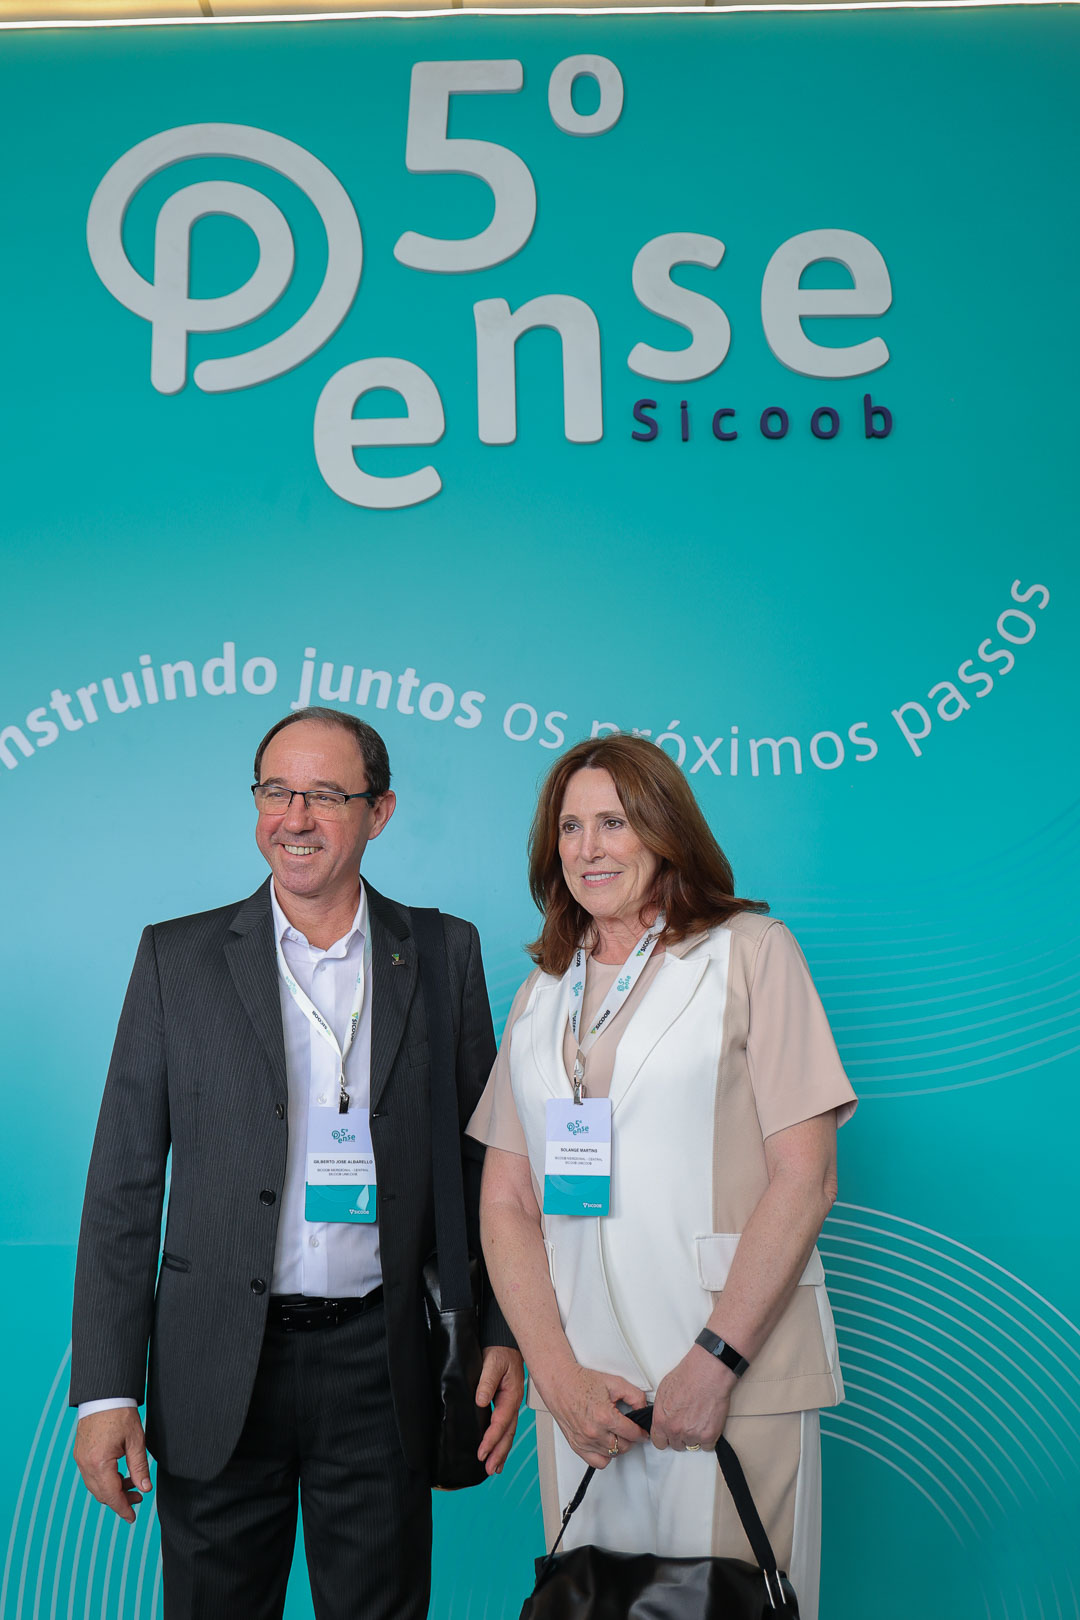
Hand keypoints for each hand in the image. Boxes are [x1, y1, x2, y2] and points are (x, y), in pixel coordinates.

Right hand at [73, 1409, 151, 1523]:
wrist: (103, 1394)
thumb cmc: (121, 1414)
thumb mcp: (135, 1440)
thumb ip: (139, 1467)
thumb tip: (145, 1488)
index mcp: (99, 1463)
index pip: (111, 1495)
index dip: (123, 1508)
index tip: (132, 1518)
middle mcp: (85, 1464)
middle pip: (101, 1493)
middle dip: (119, 1500)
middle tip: (138, 1498)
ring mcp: (80, 1459)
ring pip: (95, 1486)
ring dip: (112, 1490)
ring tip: (133, 1485)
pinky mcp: (80, 1453)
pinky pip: (91, 1475)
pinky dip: (105, 1480)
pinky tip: (119, 1474)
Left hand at [476, 1346, 524, 1474]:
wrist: (506, 1344)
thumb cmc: (501, 1352)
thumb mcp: (493, 1362)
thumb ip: (487, 1381)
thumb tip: (481, 1399)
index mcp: (511, 1395)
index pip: (501, 1422)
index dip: (491, 1438)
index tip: (482, 1451)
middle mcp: (513, 1403)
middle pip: (508, 1433)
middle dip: (499, 1452)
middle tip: (490, 1468)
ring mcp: (511, 1405)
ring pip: (508, 1432)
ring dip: (502, 1451)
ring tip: (495, 1468)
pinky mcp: (506, 1404)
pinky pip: (506, 1426)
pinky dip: (502, 1440)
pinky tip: (498, 1450)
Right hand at [545, 1365, 649, 1468]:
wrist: (559, 1382)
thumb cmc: (581, 1381)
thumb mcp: (614, 1383)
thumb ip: (634, 1396)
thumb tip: (643, 1408)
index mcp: (605, 1416)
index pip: (632, 1434)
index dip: (641, 1433)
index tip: (642, 1432)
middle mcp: (594, 1432)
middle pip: (623, 1447)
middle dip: (630, 1439)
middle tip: (629, 1430)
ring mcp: (584, 1441)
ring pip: (611, 1455)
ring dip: (618, 1447)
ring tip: (616, 1435)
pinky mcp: (576, 1445)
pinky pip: (597, 1462)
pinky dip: (604, 1456)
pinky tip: (605, 1444)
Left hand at [651, 1345, 733, 1452]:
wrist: (707, 1373)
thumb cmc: (687, 1376)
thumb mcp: (663, 1391)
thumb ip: (662, 1410)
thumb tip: (663, 1418)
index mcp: (661, 1420)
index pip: (658, 1442)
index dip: (664, 1438)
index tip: (669, 1436)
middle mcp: (675, 1430)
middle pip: (676, 1445)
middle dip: (681, 1435)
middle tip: (687, 1422)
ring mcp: (692, 1435)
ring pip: (692, 1445)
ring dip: (695, 1436)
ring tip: (698, 1418)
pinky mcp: (709, 1436)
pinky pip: (707, 1446)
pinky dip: (708, 1437)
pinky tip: (707, 1423)